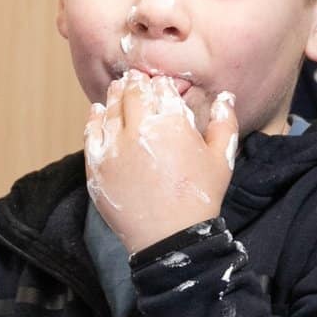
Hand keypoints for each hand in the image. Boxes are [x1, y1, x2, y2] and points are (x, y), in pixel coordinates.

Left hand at [85, 74, 238, 251]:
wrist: (170, 238)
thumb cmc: (200, 197)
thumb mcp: (222, 159)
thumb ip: (225, 123)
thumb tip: (225, 96)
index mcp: (172, 122)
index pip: (161, 89)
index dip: (160, 83)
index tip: (159, 83)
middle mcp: (139, 128)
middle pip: (133, 93)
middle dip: (136, 83)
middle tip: (136, 78)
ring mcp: (114, 146)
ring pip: (110, 109)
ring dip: (116, 96)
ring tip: (119, 89)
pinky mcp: (97, 164)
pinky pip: (91, 132)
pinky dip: (95, 118)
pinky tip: (99, 112)